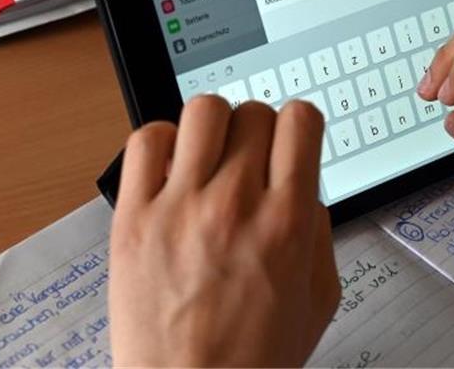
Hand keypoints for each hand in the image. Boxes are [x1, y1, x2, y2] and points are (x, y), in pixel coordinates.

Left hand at [109, 96, 339, 366]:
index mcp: (287, 222)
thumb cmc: (250, 361)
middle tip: (248, 160)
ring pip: (204, 111)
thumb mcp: (318, 298)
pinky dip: (160, 141)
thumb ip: (319, 231)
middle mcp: (237, 205)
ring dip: (213, 127)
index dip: (298, 125)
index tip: (290, 139)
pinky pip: (146, 140)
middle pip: (254, 112)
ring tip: (208, 157)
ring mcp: (181, 207)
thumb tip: (303, 185)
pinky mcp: (134, 218)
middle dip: (257, 131)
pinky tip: (170, 168)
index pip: (300, 120)